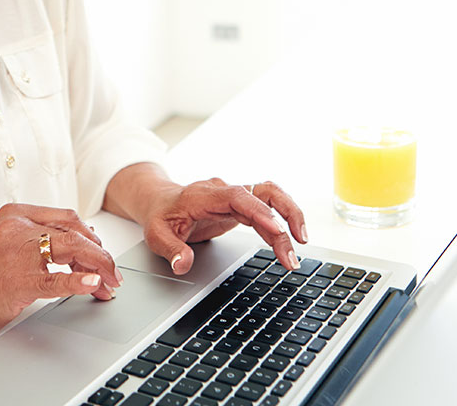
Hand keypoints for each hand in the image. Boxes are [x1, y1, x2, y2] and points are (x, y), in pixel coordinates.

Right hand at [0, 203, 123, 342]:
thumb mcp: (7, 244)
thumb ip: (38, 239)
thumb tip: (82, 246)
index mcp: (15, 213)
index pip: (67, 217)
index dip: (91, 236)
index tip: (102, 253)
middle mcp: (16, 226)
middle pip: (74, 232)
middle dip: (100, 254)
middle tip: (113, 273)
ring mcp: (16, 251)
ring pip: (71, 250)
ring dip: (98, 267)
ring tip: (108, 282)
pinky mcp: (16, 279)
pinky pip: (55, 278)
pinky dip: (78, 281)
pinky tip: (92, 285)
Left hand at [141, 178, 307, 275]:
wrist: (160, 200)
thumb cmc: (160, 215)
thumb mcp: (156, 235)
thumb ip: (170, 249)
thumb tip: (183, 264)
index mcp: (204, 195)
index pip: (238, 197)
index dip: (260, 211)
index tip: (277, 231)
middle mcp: (224, 191)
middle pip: (263, 193)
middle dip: (285, 217)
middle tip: (297, 247)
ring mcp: (235, 196)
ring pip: (271, 197)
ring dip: (290, 217)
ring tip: (300, 246)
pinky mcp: (242, 204)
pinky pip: (268, 208)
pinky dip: (281, 224)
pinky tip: (289, 243)